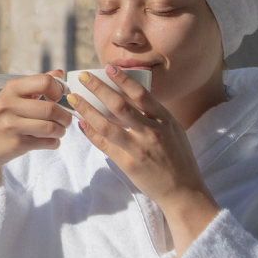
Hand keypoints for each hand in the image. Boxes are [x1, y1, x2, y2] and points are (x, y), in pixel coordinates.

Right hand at [0, 71, 73, 175]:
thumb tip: (59, 73)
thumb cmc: (2, 119)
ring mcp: (11, 125)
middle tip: (65, 121)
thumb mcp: (14, 97)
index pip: (44, 81)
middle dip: (65, 117)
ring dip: (61, 131)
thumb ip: (37, 84)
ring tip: (59, 131)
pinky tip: (51, 141)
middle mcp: (9, 104)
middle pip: (51, 108)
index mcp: (11, 88)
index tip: (59, 98)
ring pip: (51, 127)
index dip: (58, 90)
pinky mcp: (16, 143)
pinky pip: (47, 142)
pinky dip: (54, 143)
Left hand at [72, 66, 220, 255]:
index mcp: (165, 120)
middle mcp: (152, 131)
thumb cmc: (178, 158)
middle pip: (120, 105)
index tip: (109, 67)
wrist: (183, 190)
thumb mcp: (174, 131)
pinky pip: (105, 145)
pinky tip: (82, 123)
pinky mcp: (129, 164)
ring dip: (88, 109)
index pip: (141, 94)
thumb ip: (156, 116)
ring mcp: (140, 148)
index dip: (123, 79)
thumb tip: (135, 98)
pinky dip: (92, 133)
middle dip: (99, 88)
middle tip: (83, 77)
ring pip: (107, 124)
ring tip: (74, 99)